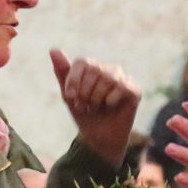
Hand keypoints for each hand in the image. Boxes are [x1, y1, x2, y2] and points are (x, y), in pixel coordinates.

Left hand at [50, 48, 139, 167]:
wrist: (98, 138)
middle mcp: (109, 69)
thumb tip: (53, 49)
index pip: (83, 62)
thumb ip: (63, 72)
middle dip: (85, 92)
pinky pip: (122, 87)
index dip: (74, 80)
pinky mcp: (134, 90)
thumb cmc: (84, 114)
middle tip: (85, 106)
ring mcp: (123, 78)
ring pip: (108, 78)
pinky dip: (111, 100)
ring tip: (96, 107)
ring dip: (97, 97)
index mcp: (93, 67)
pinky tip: (111, 107)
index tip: (70, 98)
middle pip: (94, 70)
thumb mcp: (69, 95)